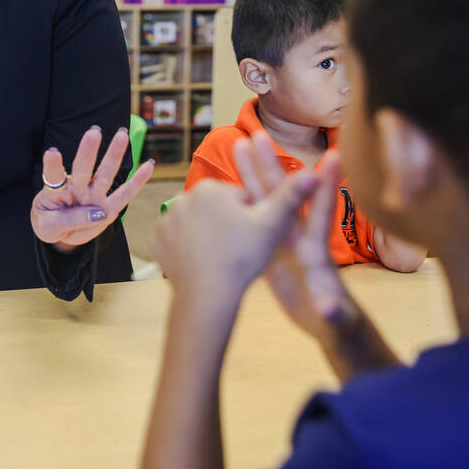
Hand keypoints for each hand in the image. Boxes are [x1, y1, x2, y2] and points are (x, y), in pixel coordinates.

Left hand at [31, 125, 153, 249]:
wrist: (60, 234)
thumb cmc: (50, 223)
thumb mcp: (49, 227)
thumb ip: (69, 220)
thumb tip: (99, 214)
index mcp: (55, 191)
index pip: (53, 176)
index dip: (53, 164)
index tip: (52, 152)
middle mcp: (76, 189)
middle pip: (82, 169)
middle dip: (88, 151)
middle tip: (94, 132)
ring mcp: (93, 196)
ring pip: (104, 175)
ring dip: (113, 155)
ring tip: (123, 135)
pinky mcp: (108, 208)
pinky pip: (124, 195)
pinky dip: (137, 181)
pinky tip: (149, 165)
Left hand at [151, 132, 320, 300]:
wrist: (208, 294)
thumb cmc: (243, 257)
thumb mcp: (272, 225)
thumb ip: (290, 197)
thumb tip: (311, 173)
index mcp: (211, 188)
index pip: (239, 198)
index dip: (252, 217)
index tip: (254, 236)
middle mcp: (183, 197)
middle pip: (216, 209)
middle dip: (229, 224)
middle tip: (240, 249)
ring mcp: (166, 219)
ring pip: (198, 224)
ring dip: (210, 235)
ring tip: (223, 257)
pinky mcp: (157, 240)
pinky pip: (178, 240)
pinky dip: (189, 249)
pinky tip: (203, 262)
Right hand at [236, 140, 353, 344]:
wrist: (331, 326)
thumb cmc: (337, 322)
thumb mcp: (334, 320)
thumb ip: (332, 313)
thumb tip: (329, 309)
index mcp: (315, 251)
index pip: (321, 213)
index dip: (327, 186)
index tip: (333, 154)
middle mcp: (300, 237)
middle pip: (284, 195)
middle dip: (272, 164)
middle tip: (258, 134)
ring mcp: (284, 240)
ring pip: (266, 199)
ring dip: (254, 172)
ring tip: (240, 144)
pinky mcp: (271, 247)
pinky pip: (254, 216)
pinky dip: (245, 198)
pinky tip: (231, 181)